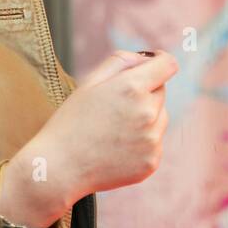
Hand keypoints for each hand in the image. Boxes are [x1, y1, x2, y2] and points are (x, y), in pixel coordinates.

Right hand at [0, 50, 178, 227]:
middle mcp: (148, 113)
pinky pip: (155, 143)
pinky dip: (142, 142)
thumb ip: (120, 62)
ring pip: (160, 117)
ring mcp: (152, 140)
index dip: (161, 60)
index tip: (154, 62)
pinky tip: (116, 148)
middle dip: (145, 92)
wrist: (59, 168)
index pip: (168, 64)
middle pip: (161, 91)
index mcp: (132, 88)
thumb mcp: (89, 83)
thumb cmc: (70, 122)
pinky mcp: (152, 162)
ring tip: (113, 130)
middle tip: (115, 105)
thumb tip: (147, 59)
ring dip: (146, 117)